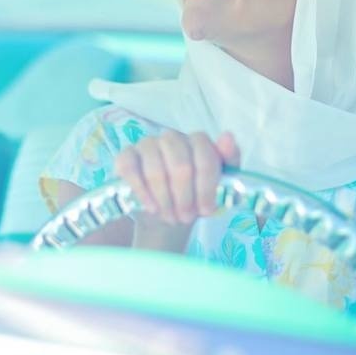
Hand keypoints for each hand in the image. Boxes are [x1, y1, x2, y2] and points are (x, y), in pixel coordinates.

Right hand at [113, 130, 239, 248]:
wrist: (169, 211)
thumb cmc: (196, 195)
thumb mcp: (221, 184)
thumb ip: (229, 160)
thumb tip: (228, 137)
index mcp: (197, 141)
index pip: (204, 158)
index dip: (206, 188)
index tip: (206, 210)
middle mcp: (172, 137)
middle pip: (180, 166)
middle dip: (185, 198)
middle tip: (185, 217)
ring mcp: (147, 145)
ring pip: (155, 170)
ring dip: (165, 200)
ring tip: (170, 216)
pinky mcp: (126, 156)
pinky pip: (129, 169)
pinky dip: (142, 192)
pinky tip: (151, 207)